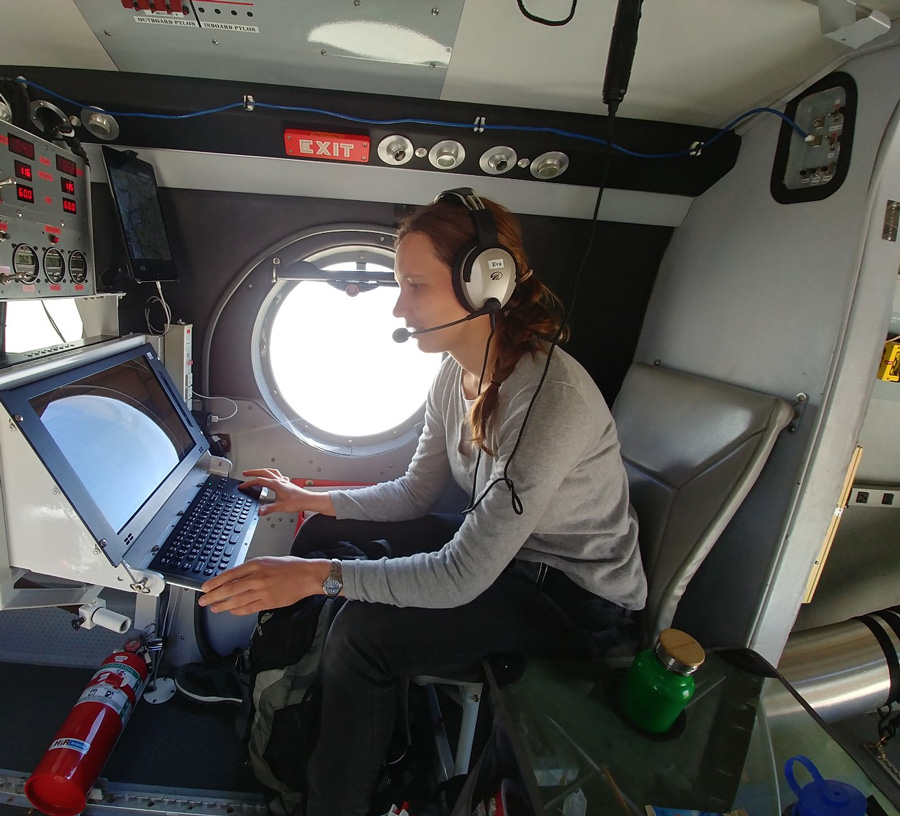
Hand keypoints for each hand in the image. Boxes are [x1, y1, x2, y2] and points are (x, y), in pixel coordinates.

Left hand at [198, 556, 330, 614]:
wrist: (307, 575)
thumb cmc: (290, 567)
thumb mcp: (267, 561)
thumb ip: (251, 569)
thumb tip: (233, 578)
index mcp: (255, 564)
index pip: (229, 575)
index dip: (214, 583)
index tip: (205, 587)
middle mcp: (257, 578)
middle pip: (229, 589)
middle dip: (213, 596)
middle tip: (204, 601)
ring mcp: (262, 591)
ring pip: (236, 601)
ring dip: (222, 606)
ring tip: (214, 608)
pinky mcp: (268, 602)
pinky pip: (248, 609)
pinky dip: (237, 611)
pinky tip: (231, 611)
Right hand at [239, 469, 334, 516]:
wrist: (308, 500)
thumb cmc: (298, 502)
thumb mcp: (281, 507)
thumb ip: (269, 509)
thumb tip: (260, 511)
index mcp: (276, 484)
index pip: (259, 481)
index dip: (249, 483)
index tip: (242, 486)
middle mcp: (280, 480)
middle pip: (264, 472)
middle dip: (253, 472)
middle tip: (245, 473)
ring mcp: (284, 481)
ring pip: (271, 471)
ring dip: (262, 470)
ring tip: (256, 472)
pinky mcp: (287, 483)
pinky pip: (278, 475)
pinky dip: (272, 474)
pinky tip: (272, 478)